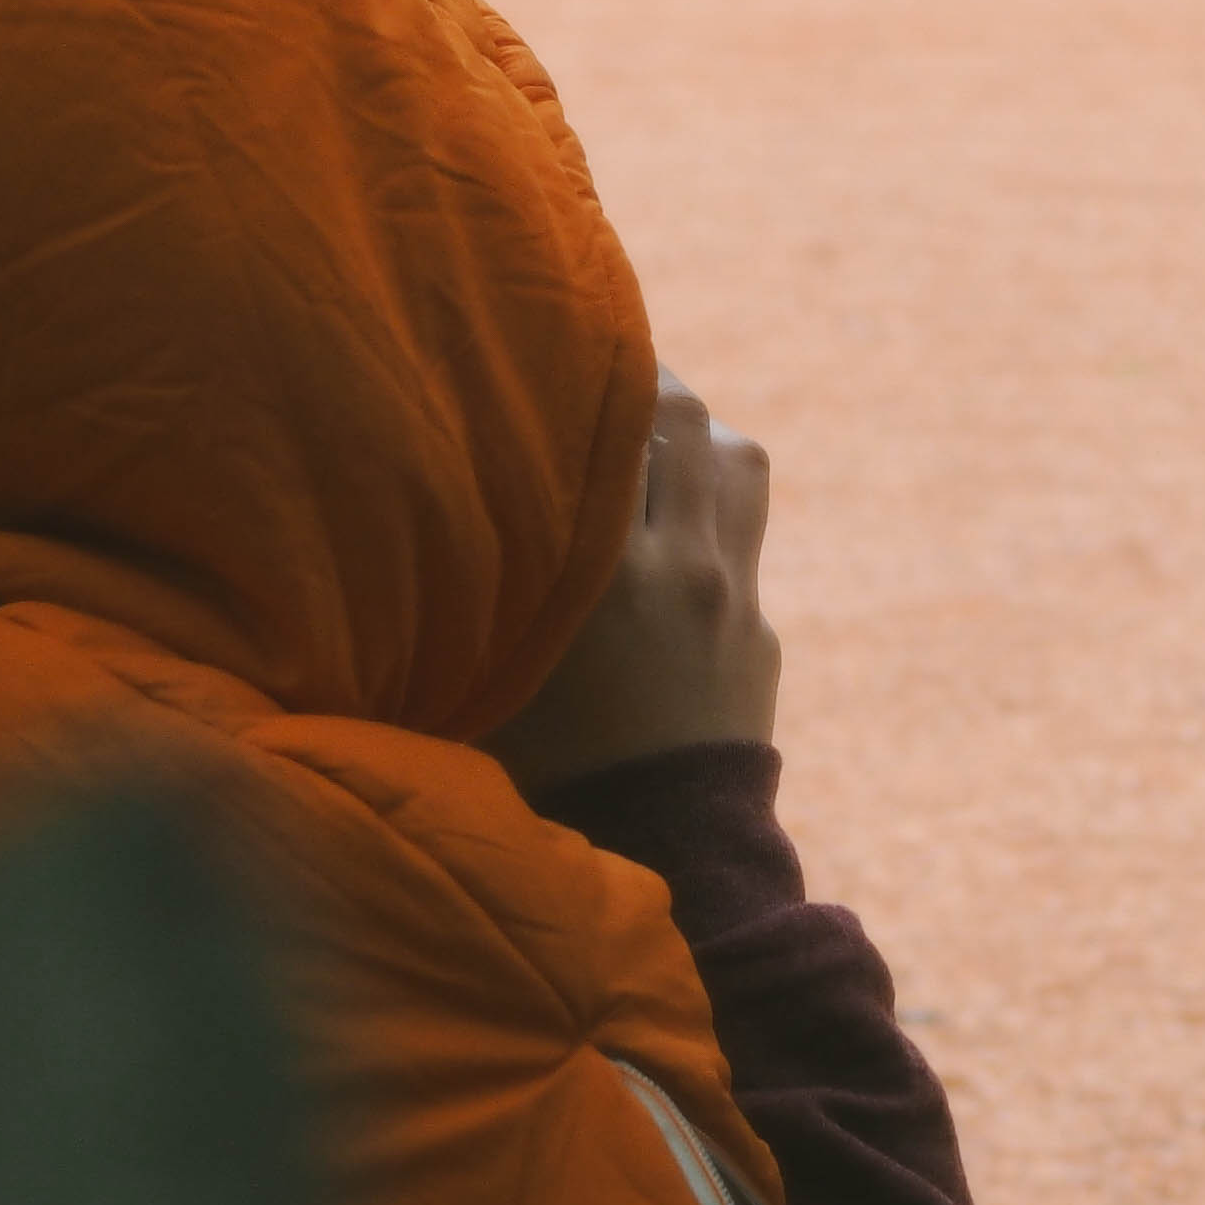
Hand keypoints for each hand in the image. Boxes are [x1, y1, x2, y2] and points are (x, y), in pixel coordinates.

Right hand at [484, 369, 780, 791]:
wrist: (662, 860)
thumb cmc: (544, 774)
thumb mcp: (497, 669)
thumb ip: (486, 585)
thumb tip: (444, 503)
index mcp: (608, 573)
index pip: (614, 425)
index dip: (591, 370)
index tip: (560, 344)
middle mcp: (683, 568)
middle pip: (687, 418)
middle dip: (649, 382)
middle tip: (607, 372)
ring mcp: (735, 595)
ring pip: (736, 457)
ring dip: (697, 433)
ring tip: (652, 430)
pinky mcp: (759, 630)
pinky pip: (745, 529)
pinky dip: (710, 505)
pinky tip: (668, 521)